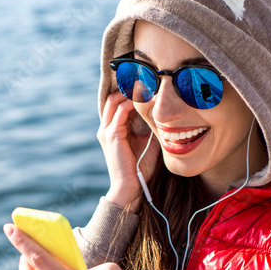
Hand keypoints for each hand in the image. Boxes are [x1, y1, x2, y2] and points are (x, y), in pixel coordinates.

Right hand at [99, 91, 160, 211]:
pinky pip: (120, 111)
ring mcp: (107, 130)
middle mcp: (106, 127)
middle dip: (129, 88)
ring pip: (115, 100)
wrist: (130, 187)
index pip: (117, 102)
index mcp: (113, 129)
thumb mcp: (147, 142)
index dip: (131, 92)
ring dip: (131, 92)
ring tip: (148, 88)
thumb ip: (151, 127)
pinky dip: (132, 103)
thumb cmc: (140, 168)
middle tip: (148, 82)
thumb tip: (164, 114)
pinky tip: (146, 101)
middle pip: (113, 97)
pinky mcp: (111, 135)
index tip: (149, 86)